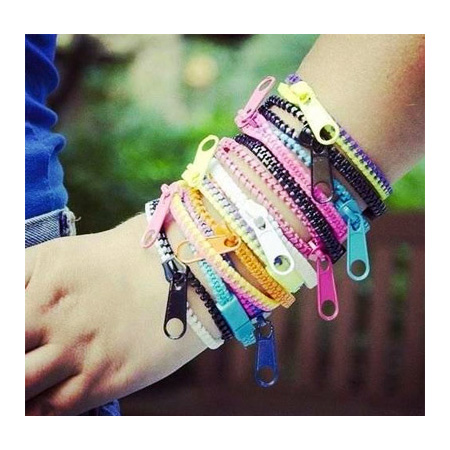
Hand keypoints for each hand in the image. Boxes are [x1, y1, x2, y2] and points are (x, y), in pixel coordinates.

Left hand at [25, 214, 204, 414]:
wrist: (195, 272)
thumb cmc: (141, 254)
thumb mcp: (75, 252)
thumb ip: (33, 277)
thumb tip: (17, 304)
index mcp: (43, 270)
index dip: (7, 329)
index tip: (19, 337)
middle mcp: (50, 310)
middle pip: (5, 355)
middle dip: (11, 359)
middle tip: (25, 358)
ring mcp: (75, 346)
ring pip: (18, 386)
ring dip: (21, 385)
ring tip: (32, 380)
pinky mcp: (103, 378)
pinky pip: (51, 409)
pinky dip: (37, 410)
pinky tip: (40, 401)